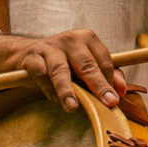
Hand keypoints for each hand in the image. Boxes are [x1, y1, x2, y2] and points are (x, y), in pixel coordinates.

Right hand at [0, 27, 124, 113]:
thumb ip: (105, 76)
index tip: (116, 98)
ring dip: (67, 90)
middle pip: (86, 64)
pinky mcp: (31, 58)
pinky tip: (54, 100)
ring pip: (60, 70)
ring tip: (73, 107)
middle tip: (109, 103)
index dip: (111, 79)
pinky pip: (41, 75)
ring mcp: (49, 48)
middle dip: (99, 85)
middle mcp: (70, 40)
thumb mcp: (84, 66)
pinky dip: (48, 89)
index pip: (104, 59)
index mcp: (87, 39)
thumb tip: (120, 90)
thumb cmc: (63, 62)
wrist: (26, 53)